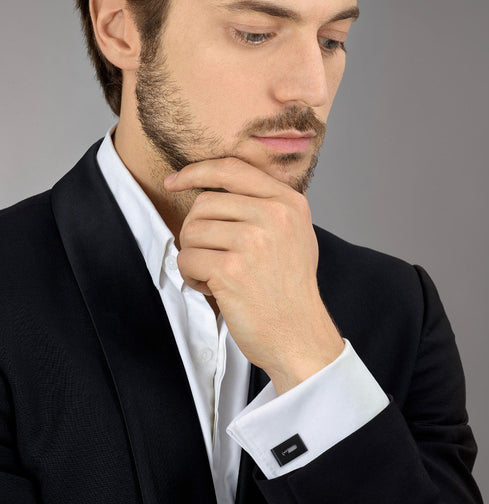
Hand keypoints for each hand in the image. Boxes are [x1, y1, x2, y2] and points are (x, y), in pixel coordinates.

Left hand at [163, 157, 343, 392]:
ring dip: (194, 255)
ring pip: (191, 231)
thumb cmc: (290, 287)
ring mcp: (253, 241)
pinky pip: (187, 259)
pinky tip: (213, 288)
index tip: (175, 181)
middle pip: (204, 202)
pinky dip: (192, 276)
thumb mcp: (293, 233)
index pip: (231, 168)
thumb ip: (264, 204)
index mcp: (288, 202)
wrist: (300, 335)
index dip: (196, 171)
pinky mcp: (232, 270)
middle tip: (212, 255)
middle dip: (196, 230)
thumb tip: (212, 186)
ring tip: (216, 274)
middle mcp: (274, 215)